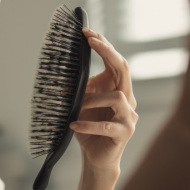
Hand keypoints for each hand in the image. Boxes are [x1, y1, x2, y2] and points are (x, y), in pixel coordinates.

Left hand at [69, 29, 137, 172]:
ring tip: (78, 105)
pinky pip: (106, 125)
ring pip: (117, 98)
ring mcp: (128, 116)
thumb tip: (60, 71)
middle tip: (90, 40)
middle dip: (107, 52)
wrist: (95, 157)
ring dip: (94, 99)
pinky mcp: (123, 133)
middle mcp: (127, 99)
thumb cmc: (88, 129)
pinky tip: (73, 124)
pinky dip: (88, 124)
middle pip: (123, 69)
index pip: (115, 61)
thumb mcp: (79, 104)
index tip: (88, 32)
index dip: (104, 45)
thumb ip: (77, 88)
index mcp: (117, 88)